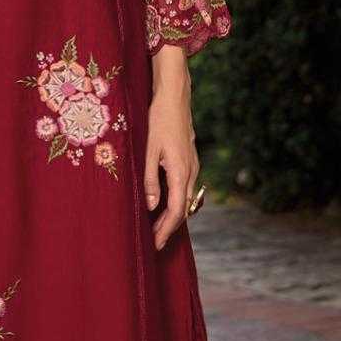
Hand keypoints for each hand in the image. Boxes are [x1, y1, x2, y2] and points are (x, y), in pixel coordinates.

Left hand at [142, 48, 198, 251]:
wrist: (174, 96)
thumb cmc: (158, 120)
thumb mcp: (148, 150)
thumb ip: (149, 179)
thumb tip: (150, 206)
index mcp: (181, 171)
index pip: (176, 210)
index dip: (165, 230)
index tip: (155, 244)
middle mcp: (191, 171)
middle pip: (183, 209)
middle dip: (168, 227)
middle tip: (153, 243)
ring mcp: (193, 166)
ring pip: (185, 199)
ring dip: (171, 215)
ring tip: (155, 228)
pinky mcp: (189, 160)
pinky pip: (184, 188)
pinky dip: (175, 201)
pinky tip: (162, 203)